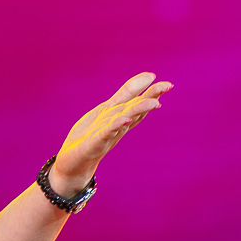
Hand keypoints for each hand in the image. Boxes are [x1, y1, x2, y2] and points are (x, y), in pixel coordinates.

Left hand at [49, 73, 171, 198]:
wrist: (72, 164)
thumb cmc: (90, 135)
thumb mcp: (107, 110)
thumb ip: (126, 94)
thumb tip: (150, 76)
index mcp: (120, 117)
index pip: (138, 103)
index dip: (152, 93)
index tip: (167, 84)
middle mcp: (117, 127)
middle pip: (135, 110)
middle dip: (150, 98)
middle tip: (168, 86)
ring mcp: (107, 136)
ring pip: (124, 120)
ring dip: (138, 110)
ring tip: (154, 102)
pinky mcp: (94, 144)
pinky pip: (106, 134)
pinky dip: (115, 126)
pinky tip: (124, 119)